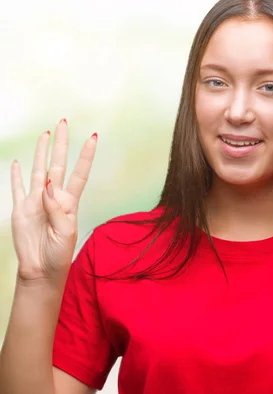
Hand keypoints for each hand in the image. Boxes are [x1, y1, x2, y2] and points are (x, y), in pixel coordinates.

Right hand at [10, 119, 97, 282]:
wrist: (40, 270)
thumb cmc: (59, 254)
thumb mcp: (64, 232)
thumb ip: (56, 209)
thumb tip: (47, 185)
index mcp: (70, 203)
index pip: (79, 173)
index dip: (85, 156)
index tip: (92, 137)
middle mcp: (54, 197)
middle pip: (58, 164)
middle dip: (61, 144)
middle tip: (62, 122)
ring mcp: (36, 201)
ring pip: (38, 170)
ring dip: (40, 152)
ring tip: (44, 134)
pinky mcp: (21, 209)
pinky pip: (17, 188)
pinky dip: (16, 174)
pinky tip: (18, 162)